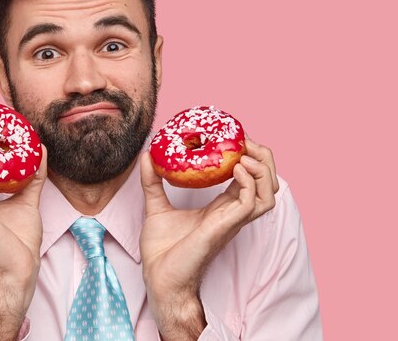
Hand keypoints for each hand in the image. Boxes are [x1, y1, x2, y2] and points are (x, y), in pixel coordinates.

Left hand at [139, 138, 277, 340]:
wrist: (158, 278)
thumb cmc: (162, 250)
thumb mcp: (155, 206)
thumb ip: (153, 180)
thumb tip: (148, 155)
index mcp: (221, 208)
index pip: (248, 178)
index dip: (249, 156)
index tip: (235, 137)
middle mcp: (232, 214)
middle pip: (267, 184)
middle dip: (264, 159)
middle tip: (247, 140)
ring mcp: (231, 221)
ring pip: (267, 194)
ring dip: (262, 170)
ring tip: (245, 153)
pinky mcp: (224, 228)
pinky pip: (250, 204)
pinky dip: (248, 183)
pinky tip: (235, 168)